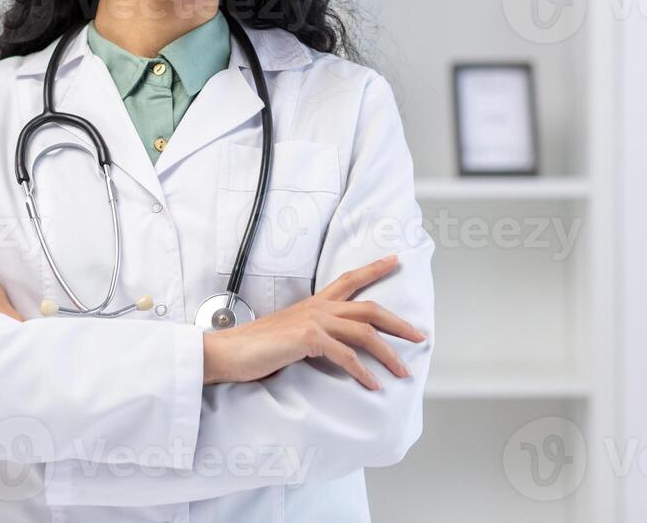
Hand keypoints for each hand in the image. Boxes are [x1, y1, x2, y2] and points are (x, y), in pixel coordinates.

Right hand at [201, 254, 426, 389]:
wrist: (226, 352)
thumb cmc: (254, 348)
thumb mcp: (289, 336)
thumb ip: (312, 336)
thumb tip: (331, 348)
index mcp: (314, 304)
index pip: (350, 279)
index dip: (375, 269)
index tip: (396, 261)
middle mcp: (317, 307)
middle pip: (370, 308)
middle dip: (398, 322)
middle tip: (419, 335)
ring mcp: (313, 320)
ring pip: (364, 332)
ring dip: (388, 354)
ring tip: (403, 371)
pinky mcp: (307, 338)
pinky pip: (345, 355)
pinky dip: (363, 371)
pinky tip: (373, 384)